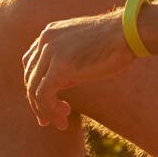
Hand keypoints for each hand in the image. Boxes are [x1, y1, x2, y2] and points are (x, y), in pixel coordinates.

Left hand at [21, 9, 138, 129]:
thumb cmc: (114, 41)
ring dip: (45, 110)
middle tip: (49, 121)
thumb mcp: (83, 47)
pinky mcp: (59, 68)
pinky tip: (63, 118)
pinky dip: (50, 110)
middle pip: (30, 77)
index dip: (36, 85)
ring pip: (34, 89)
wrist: (127, 33)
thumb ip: (67, 60)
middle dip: (37, 102)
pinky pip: (43, 95)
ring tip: (61, 123)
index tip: (49, 103)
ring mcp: (50, 52)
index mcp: (50, 33)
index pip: (31, 63)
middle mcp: (45, 40)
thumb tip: (61, 82)